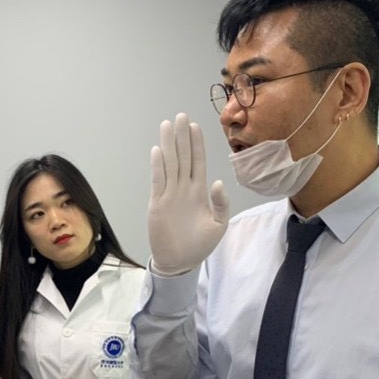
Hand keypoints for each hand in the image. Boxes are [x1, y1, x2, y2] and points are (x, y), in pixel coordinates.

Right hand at [148, 113, 229, 275]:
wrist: (180, 262)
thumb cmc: (200, 245)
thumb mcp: (219, 225)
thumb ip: (221, 203)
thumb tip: (219, 182)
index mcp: (199, 192)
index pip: (198, 162)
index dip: (196, 144)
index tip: (195, 126)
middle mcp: (183, 189)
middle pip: (182, 157)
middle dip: (182, 137)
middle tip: (180, 116)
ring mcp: (170, 195)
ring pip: (170, 164)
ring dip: (169, 145)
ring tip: (167, 125)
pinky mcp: (158, 204)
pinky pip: (158, 181)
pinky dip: (158, 166)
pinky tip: (158, 151)